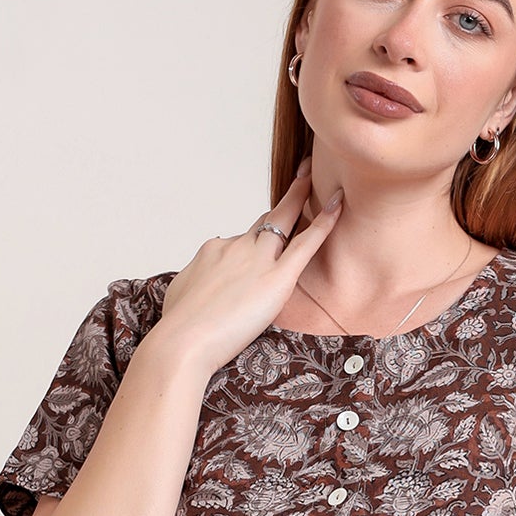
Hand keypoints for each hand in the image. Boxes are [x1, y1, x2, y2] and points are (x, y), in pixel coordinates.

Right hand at [158, 156, 343, 373]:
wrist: (180, 341)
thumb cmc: (177, 327)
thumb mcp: (181, 293)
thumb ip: (196, 281)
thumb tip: (200, 281)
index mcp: (213, 251)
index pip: (240, 242)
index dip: (256, 244)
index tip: (268, 246)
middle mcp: (235, 246)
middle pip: (265, 220)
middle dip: (286, 198)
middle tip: (303, 174)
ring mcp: (257, 259)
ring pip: (283, 220)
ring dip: (301, 197)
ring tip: (317, 178)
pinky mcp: (277, 278)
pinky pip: (306, 243)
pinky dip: (324, 221)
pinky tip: (338, 203)